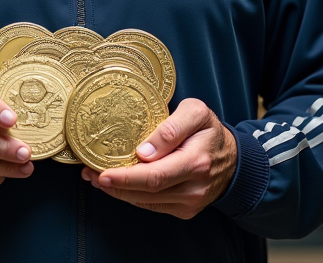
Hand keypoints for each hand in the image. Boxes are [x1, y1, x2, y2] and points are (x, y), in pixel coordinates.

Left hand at [82, 98, 236, 219]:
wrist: (233, 159)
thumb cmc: (210, 131)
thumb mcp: (196, 113)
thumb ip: (171, 127)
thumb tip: (144, 150)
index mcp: (196, 162)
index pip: (155, 176)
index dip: (126, 178)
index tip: (101, 173)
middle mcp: (193, 188)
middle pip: (146, 192)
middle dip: (114, 185)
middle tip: (89, 174)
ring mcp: (189, 203)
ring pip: (146, 202)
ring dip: (119, 192)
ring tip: (95, 177)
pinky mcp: (184, 210)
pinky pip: (152, 205)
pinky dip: (132, 196)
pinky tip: (117, 185)